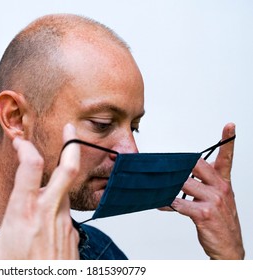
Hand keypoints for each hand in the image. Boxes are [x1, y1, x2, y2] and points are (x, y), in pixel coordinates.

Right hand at [0, 124, 80, 258]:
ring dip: (59, 179)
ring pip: (66, 191)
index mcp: (25, 212)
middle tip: (69, 129)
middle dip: (71, 144)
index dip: (25, 147)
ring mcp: (65, 223)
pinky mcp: (72, 235)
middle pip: (68, 169)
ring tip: (48, 176)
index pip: (30, 165)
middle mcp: (49, 213)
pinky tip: (45, 217)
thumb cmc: (15, 277)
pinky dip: (57, 206)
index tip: (19, 142)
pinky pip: (66, 213)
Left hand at [171, 123, 243, 258]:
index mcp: (224, 183)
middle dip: (179, 165)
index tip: (230, 126)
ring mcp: (213, 200)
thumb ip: (203, 185)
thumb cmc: (220, 221)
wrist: (229, 246)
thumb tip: (181, 176)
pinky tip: (159, 202)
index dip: (228, 141)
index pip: (226, 159)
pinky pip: (179, 203)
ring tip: (154, 183)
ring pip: (184, 182)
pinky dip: (166, 202)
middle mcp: (220, 188)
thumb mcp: (218, 200)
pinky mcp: (203, 213)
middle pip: (196, 165)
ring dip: (167, 183)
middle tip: (163, 165)